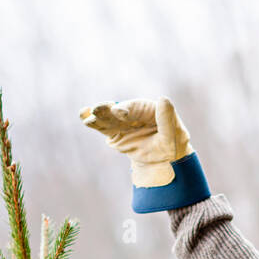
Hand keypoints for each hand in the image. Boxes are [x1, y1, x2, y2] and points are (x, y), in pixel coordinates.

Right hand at [79, 97, 193, 187]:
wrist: (165, 159)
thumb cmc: (173, 144)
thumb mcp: (175, 135)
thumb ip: (168, 120)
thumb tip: (163, 99)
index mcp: (148, 108)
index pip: (135, 108)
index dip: (126, 109)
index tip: (120, 112)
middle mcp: (133, 112)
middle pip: (117, 110)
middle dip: (107, 110)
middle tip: (96, 110)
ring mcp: (122, 123)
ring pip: (108, 118)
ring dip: (97, 117)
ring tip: (86, 115)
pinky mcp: (115, 133)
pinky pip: (104, 128)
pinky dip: (94, 124)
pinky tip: (83, 117)